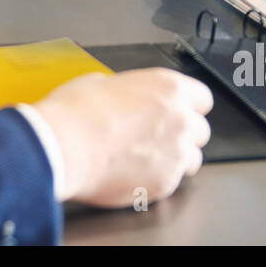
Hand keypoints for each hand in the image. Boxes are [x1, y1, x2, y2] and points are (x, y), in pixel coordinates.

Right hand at [32, 68, 211, 206]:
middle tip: (157, 135)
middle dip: (182, 132)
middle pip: (201, 130)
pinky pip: (172, 182)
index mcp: (168, 88)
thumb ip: (127, 91)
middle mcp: (180, 120)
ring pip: (193, 159)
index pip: (202, 98)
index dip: (187, 105)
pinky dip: (157, 179)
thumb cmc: (76, 114)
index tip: (177, 110)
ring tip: (147, 157)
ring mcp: (175, 154)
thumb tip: (124, 98)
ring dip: (175, 158)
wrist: (63, 148)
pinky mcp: (164, 184)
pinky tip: (133, 172)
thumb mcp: (100, 82)